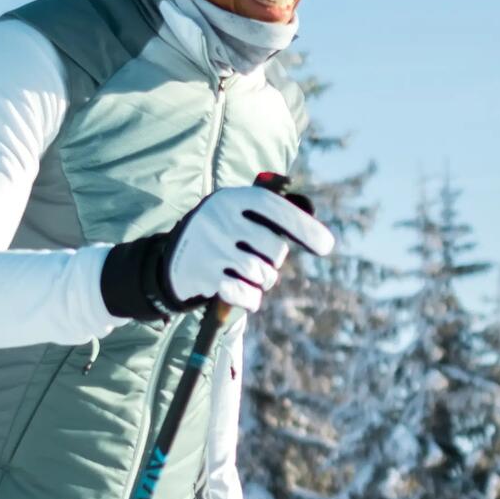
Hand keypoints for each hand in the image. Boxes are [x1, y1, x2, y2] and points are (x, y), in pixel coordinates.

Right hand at [101, 181, 332, 324]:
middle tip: (259, 260)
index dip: (303, 228)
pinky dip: (250, 299)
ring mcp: (210, 248)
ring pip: (261, 274)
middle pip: (273, 249)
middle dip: (273, 261)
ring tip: (247, 276)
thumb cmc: (221, 236)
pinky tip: (245, 295)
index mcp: (232, 199)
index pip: (274, 210)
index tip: (327, 247)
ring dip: (262, 282)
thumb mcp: (240, 216)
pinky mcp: (204, 277)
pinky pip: (246, 295)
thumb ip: (275, 216)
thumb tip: (317, 227)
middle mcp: (219, 219)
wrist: (172, 261)